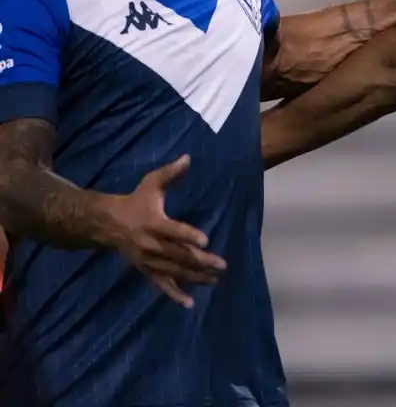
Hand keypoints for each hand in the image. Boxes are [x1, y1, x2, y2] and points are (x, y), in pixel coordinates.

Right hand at [101, 155, 225, 307]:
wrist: (106, 223)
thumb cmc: (135, 201)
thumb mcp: (150, 184)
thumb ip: (170, 173)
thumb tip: (188, 157)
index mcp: (153, 223)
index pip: (173, 231)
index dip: (188, 235)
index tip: (206, 240)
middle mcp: (151, 245)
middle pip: (178, 255)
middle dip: (200, 261)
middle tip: (222, 265)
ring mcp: (148, 260)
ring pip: (173, 272)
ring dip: (195, 277)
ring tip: (216, 280)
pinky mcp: (146, 270)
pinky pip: (161, 284)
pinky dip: (174, 295)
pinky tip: (189, 303)